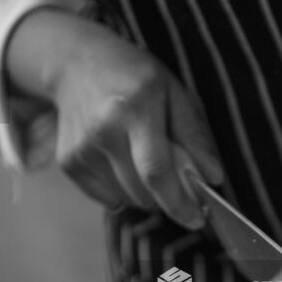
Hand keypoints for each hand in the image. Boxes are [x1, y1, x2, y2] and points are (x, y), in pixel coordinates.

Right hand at [6, 9, 223, 226]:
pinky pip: (106, 197)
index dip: (179, 203)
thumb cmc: (134, 77)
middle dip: (167, 199)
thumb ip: (195, 136)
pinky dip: (122, 190)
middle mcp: (104, 130)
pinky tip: (120, 159)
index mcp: (137, 108)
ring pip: (126, 199)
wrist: (76, 63)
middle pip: (142, 193)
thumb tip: (213, 178)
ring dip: (145, 194)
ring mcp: (82, 148)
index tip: (197, 219)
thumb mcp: (175, 92)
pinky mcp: (68, 162)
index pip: (156, 171)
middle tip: (177, 184)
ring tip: (143, 160)